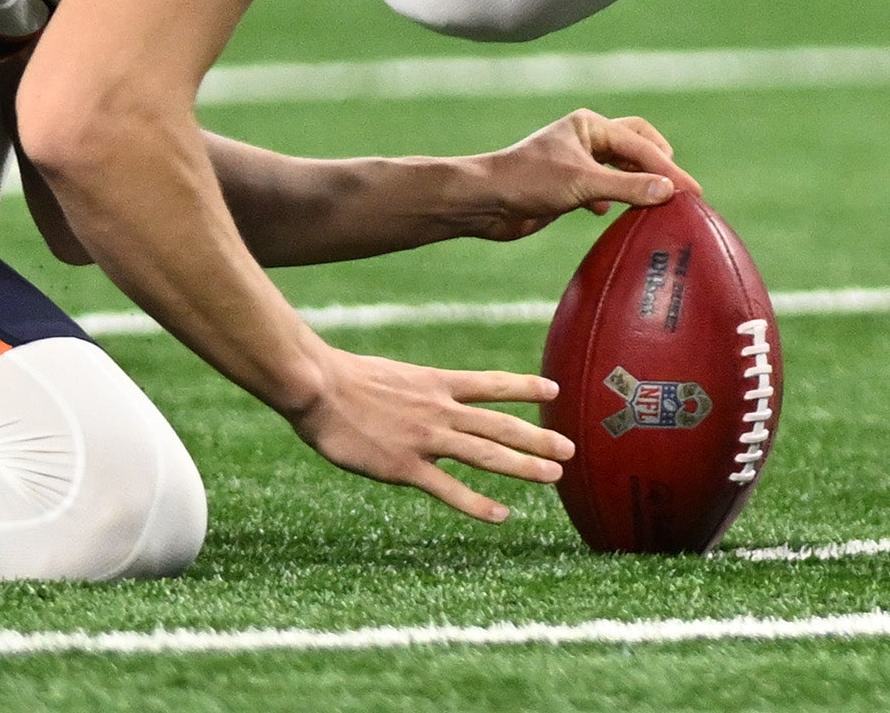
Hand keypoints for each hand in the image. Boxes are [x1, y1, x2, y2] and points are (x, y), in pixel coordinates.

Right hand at [282, 343, 568, 521]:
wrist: (318, 387)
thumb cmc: (344, 380)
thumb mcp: (392, 374)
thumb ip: (414, 389)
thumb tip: (419, 394)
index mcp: (437, 383)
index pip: (492, 384)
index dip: (525, 387)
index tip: (554, 389)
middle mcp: (440, 409)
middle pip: (500, 424)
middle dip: (538, 436)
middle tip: (570, 448)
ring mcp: (426, 438)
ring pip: (487, 453)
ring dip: (524, 465)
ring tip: (554, 476)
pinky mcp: (405, 466)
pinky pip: (449, 488)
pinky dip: (477, 503)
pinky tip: (501, 515)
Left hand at [458, 109, 697, 241]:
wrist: (484, 203)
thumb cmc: (528, 182)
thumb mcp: (584, 183)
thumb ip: (628, 186)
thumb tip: (669, 191)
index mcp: (590, 125)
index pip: (642, 144)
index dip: (669, 170)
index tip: (693, 192)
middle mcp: (586, 139)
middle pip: (636, 144)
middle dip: (658, 164)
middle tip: (679, 189)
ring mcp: (577, 162)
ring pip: (619, 168)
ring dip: (637, 183)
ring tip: (657, 203)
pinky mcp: (567, 186)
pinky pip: (603, 187)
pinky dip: (614, 198)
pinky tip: (611, 213)